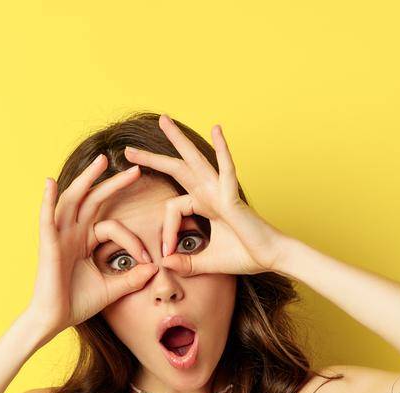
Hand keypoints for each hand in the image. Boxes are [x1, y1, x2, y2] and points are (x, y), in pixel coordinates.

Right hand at [20, 154, 159, 341]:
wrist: (54, 321)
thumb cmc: (76, 304)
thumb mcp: (112, 289)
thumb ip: (131, 278)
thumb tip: (154, 269)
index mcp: (84, 241)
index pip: (112, 226)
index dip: (132, 240)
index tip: (148, 258)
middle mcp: (71, 233)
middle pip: (93, 199)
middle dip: (112, 183)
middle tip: (135, 168)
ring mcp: (59, 236)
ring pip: (73, 200)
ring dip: (86, 178)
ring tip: (102, 161)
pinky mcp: (48, 244)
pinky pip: (46, 218)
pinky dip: (47, 200)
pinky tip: (50, 183)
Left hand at [123, 115, 289, 277]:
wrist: (271, 259)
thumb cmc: (246, 256)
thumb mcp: (208, 262)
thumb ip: (186, 262)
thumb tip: (164, 263)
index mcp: (205, 205)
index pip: (173, 208)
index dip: (165, 230)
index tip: (165, 252)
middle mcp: (211, 193)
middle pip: (178, 169)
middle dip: (153, 159)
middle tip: (128, 150)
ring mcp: (222, 191)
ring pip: (195, 160)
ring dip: (178, 140)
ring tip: (163, 121)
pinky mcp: (233, 196)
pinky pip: (226, 168)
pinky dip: (222, 149)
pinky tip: (216, 128)